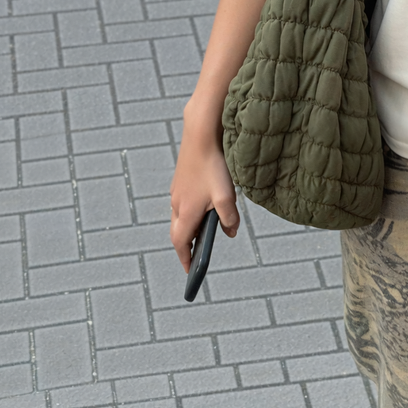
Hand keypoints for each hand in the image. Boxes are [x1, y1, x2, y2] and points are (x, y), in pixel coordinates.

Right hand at [170, 99, 239, 269]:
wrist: (200, 136)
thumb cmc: (213, 166)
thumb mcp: (226, 196)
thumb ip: (229, 218)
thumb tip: (230, 233)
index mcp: (186, 212)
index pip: (181, 244)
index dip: (185, 259)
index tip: (190, 271)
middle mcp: (177, 204)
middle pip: (178, 233)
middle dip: (186, 246)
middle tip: (195, 256)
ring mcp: (176, 192)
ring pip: (179, 217)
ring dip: (189, 228)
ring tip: (203, 235)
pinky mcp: (180, 181)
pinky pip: (182, 204)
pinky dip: (190, 213)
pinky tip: (203, 208)